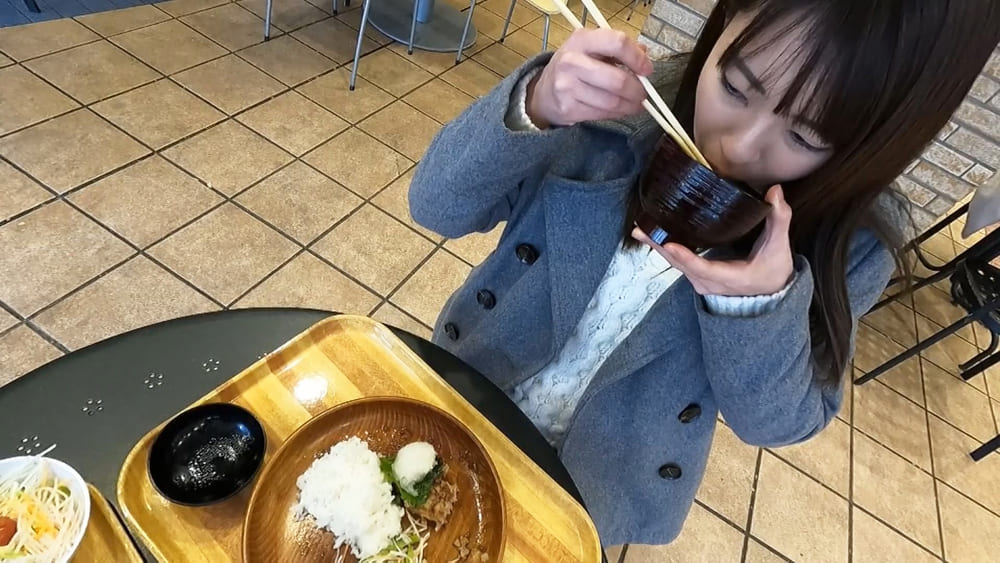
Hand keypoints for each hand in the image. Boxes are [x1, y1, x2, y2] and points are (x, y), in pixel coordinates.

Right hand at [526, 29, 651, 127]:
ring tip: (635, 105)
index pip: (617, 43)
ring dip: (629, 106)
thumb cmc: (575, 67)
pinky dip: (617, 114)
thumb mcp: (592, 48)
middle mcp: (572, 61)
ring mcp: (567, 86)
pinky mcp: (568, 108)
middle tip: (643, 94)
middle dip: (637, 90)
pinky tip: (620, 110)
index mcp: (582, 40)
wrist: (544, 91)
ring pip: (611, 101)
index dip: (637, 58)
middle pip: (617, 80)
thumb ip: (618, 49)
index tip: (647, 69)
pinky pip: (601, 114)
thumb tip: (644, 58)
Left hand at [632, 186, 794, 295]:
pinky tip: (654, 236)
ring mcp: (701, 282)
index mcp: (730, 278)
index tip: (671, 244)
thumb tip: (775, 192)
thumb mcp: (778, 247)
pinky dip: (666, 249)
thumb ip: (778, 219)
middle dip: (660, 246)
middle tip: (641, 230)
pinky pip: (678, 263)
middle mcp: (710, 283)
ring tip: (641, 230)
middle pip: (680, 265)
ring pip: (676, 264)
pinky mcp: (697, 277)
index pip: (704, 268)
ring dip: (658, 247)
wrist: (769, 295)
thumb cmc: (773, 271)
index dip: (687, 257)